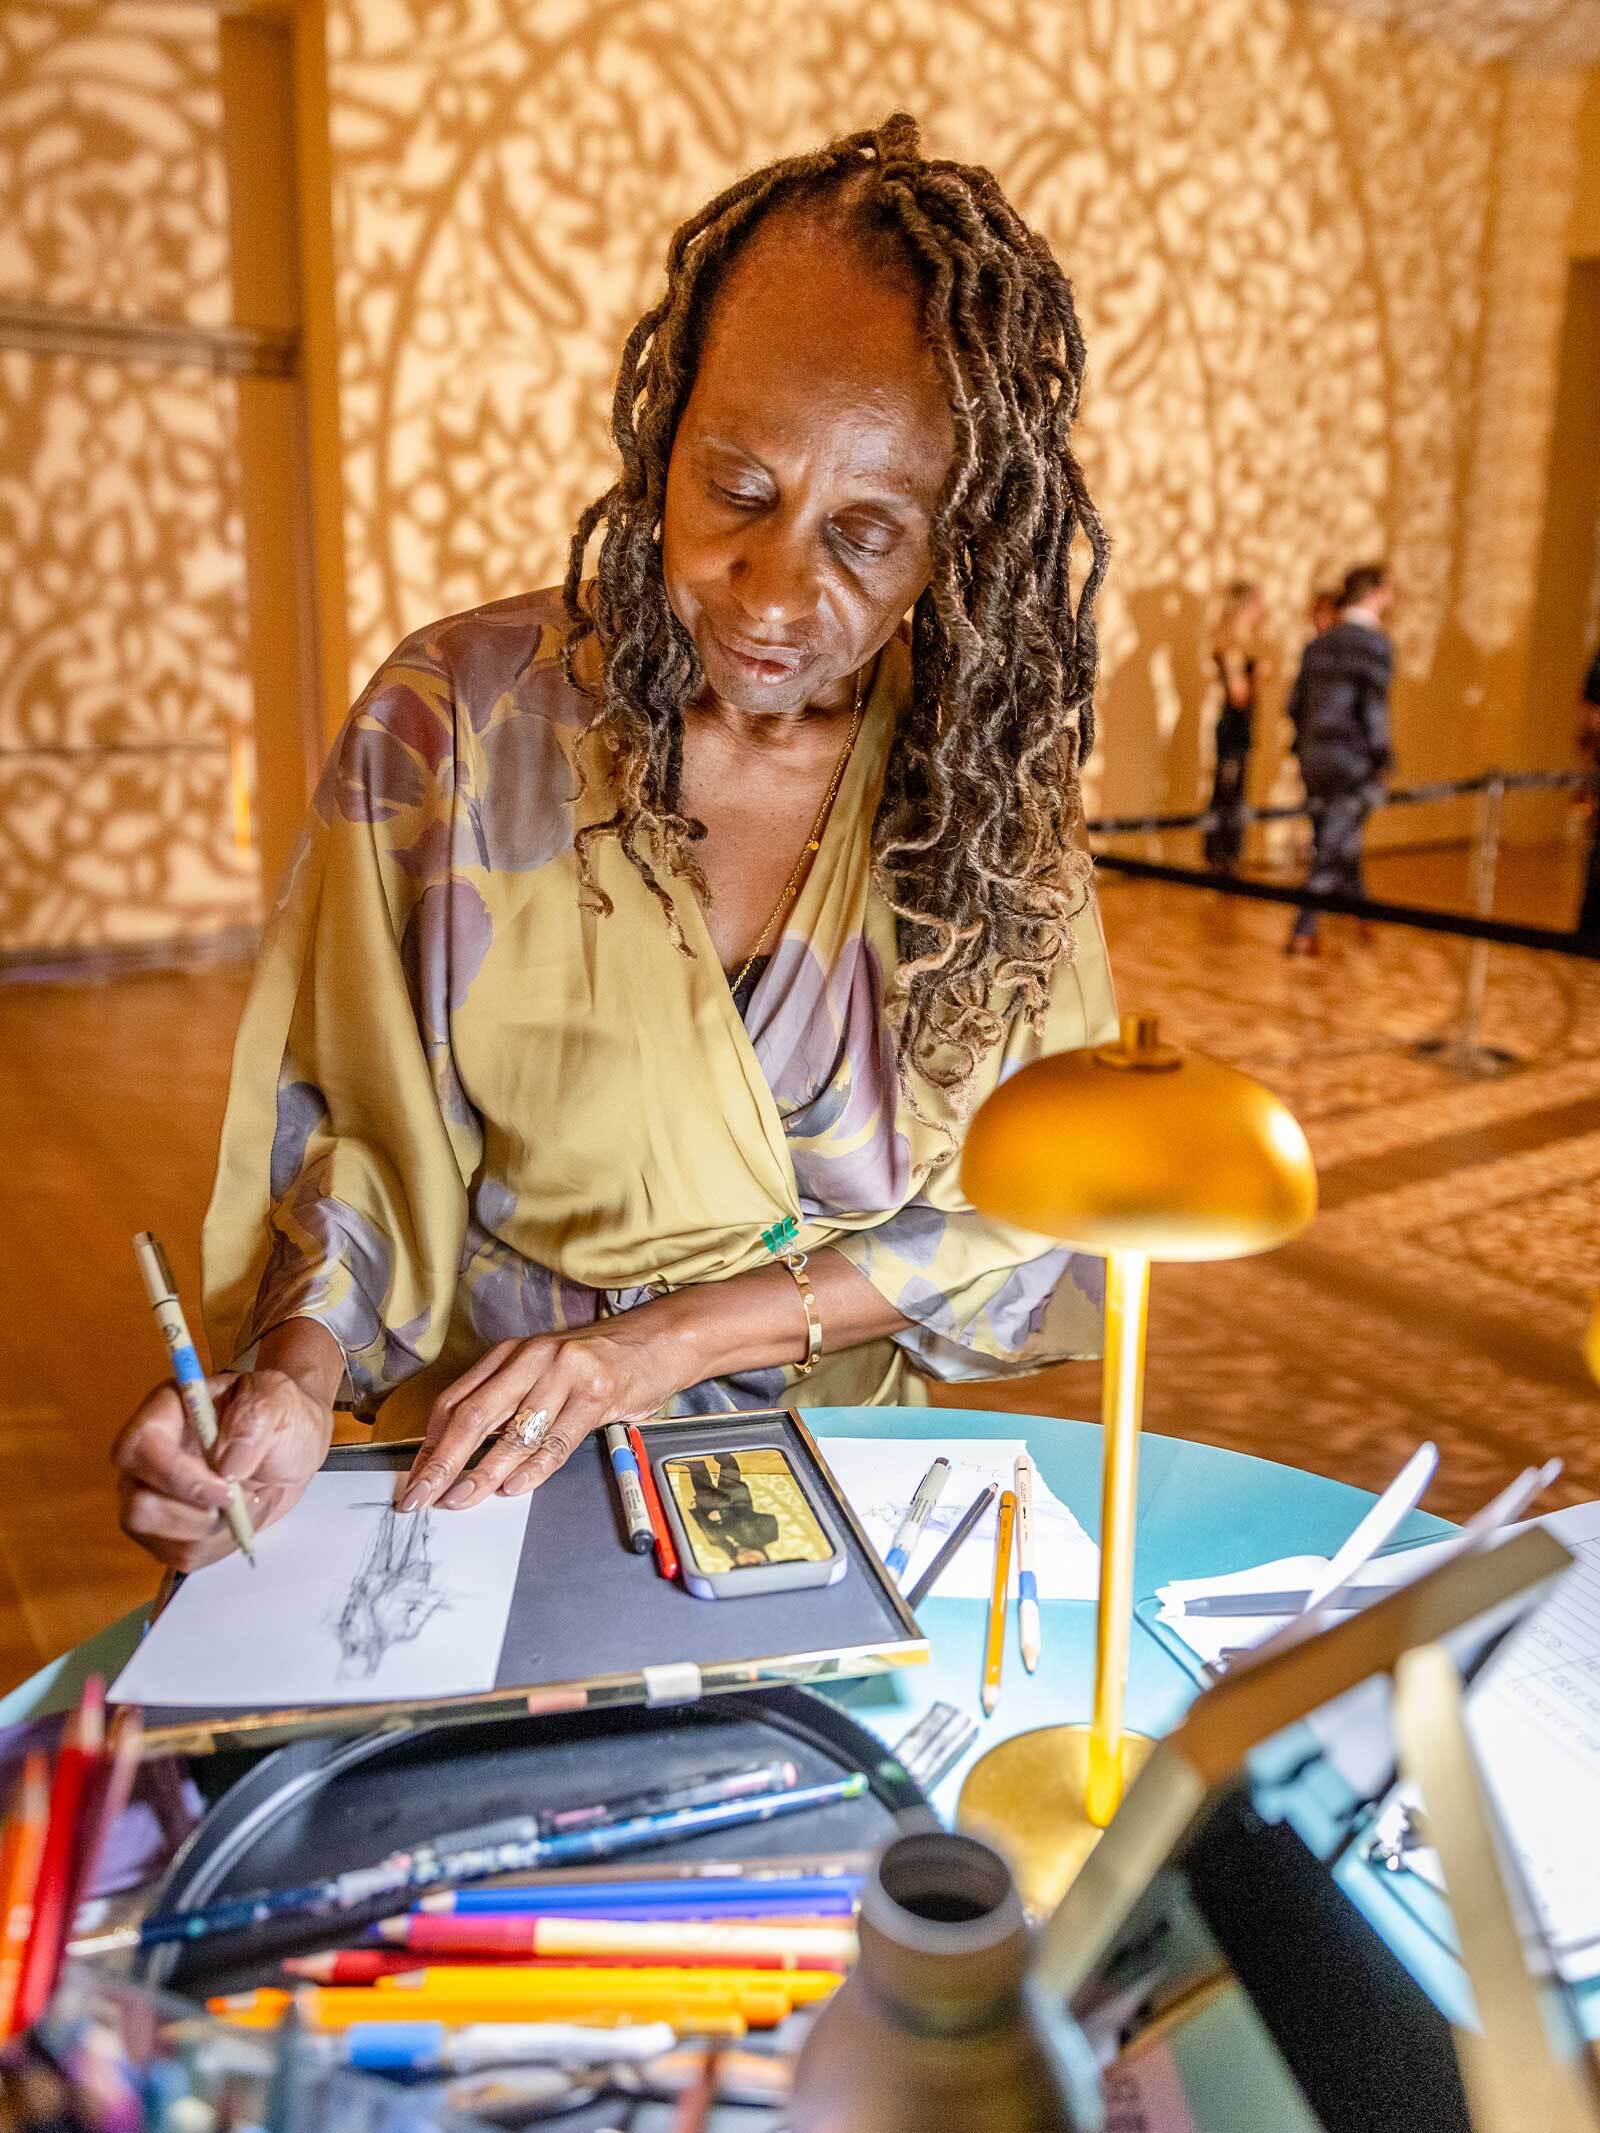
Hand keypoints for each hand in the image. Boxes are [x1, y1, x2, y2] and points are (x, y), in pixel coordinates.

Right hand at [113, 1370, 334, 1571]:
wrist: (290, 1442)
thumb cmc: (276, 1412)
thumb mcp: (275, 1398)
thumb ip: (253, 1420)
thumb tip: (229, 1465)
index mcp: (164, 1413)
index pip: (138, 1449)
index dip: (176, 1477)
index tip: (225, 1490)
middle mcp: (147, 1459)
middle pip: (139, 1507)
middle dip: (198, 1517)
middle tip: (243, 1498)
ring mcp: (153, 1497)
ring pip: (162, 1540)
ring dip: (219, 1532)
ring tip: (255, 1499)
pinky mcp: (170, 1530)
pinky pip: (184, 1555)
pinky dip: (224, 1545)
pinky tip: (246, 1516)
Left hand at [399, 1317, 692, 1513]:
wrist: (657, 1341)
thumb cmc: (595, 1364)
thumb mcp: (541, 1372)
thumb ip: (505, 1402)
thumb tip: (460, 1454)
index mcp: (509, 1354)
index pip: (455, 1401)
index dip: (430, 1444)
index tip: (414, 1479)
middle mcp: (531, 1357)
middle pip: (474, 1416)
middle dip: (442, 1462)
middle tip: (420, 1496)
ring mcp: (565, 1373)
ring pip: (514, 1433)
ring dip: (483, 1473)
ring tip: (460, 1499)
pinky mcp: (597, 1393)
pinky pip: (557, 1440)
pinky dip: (533, 1469)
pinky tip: (514, 1488)